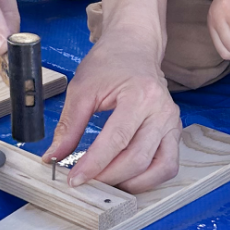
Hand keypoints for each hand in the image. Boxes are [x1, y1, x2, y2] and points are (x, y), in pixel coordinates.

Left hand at [45, 34, 181, 192]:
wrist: (134, 46)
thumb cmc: (109, 63)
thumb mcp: (82, 88)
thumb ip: (69, 125)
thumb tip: (54, 156)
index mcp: (140, 95)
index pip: (117, 140)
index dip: (94, 164)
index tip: (74, 178)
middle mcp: (162, 111)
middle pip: (138, 158)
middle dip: (108, 177)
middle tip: (86, 183)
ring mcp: (172, 122)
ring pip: (159, 167)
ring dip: (131, 183)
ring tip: (106, 183)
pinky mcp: (175, 131)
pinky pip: (168, 165)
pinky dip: (150, 178)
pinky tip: (127, 178)